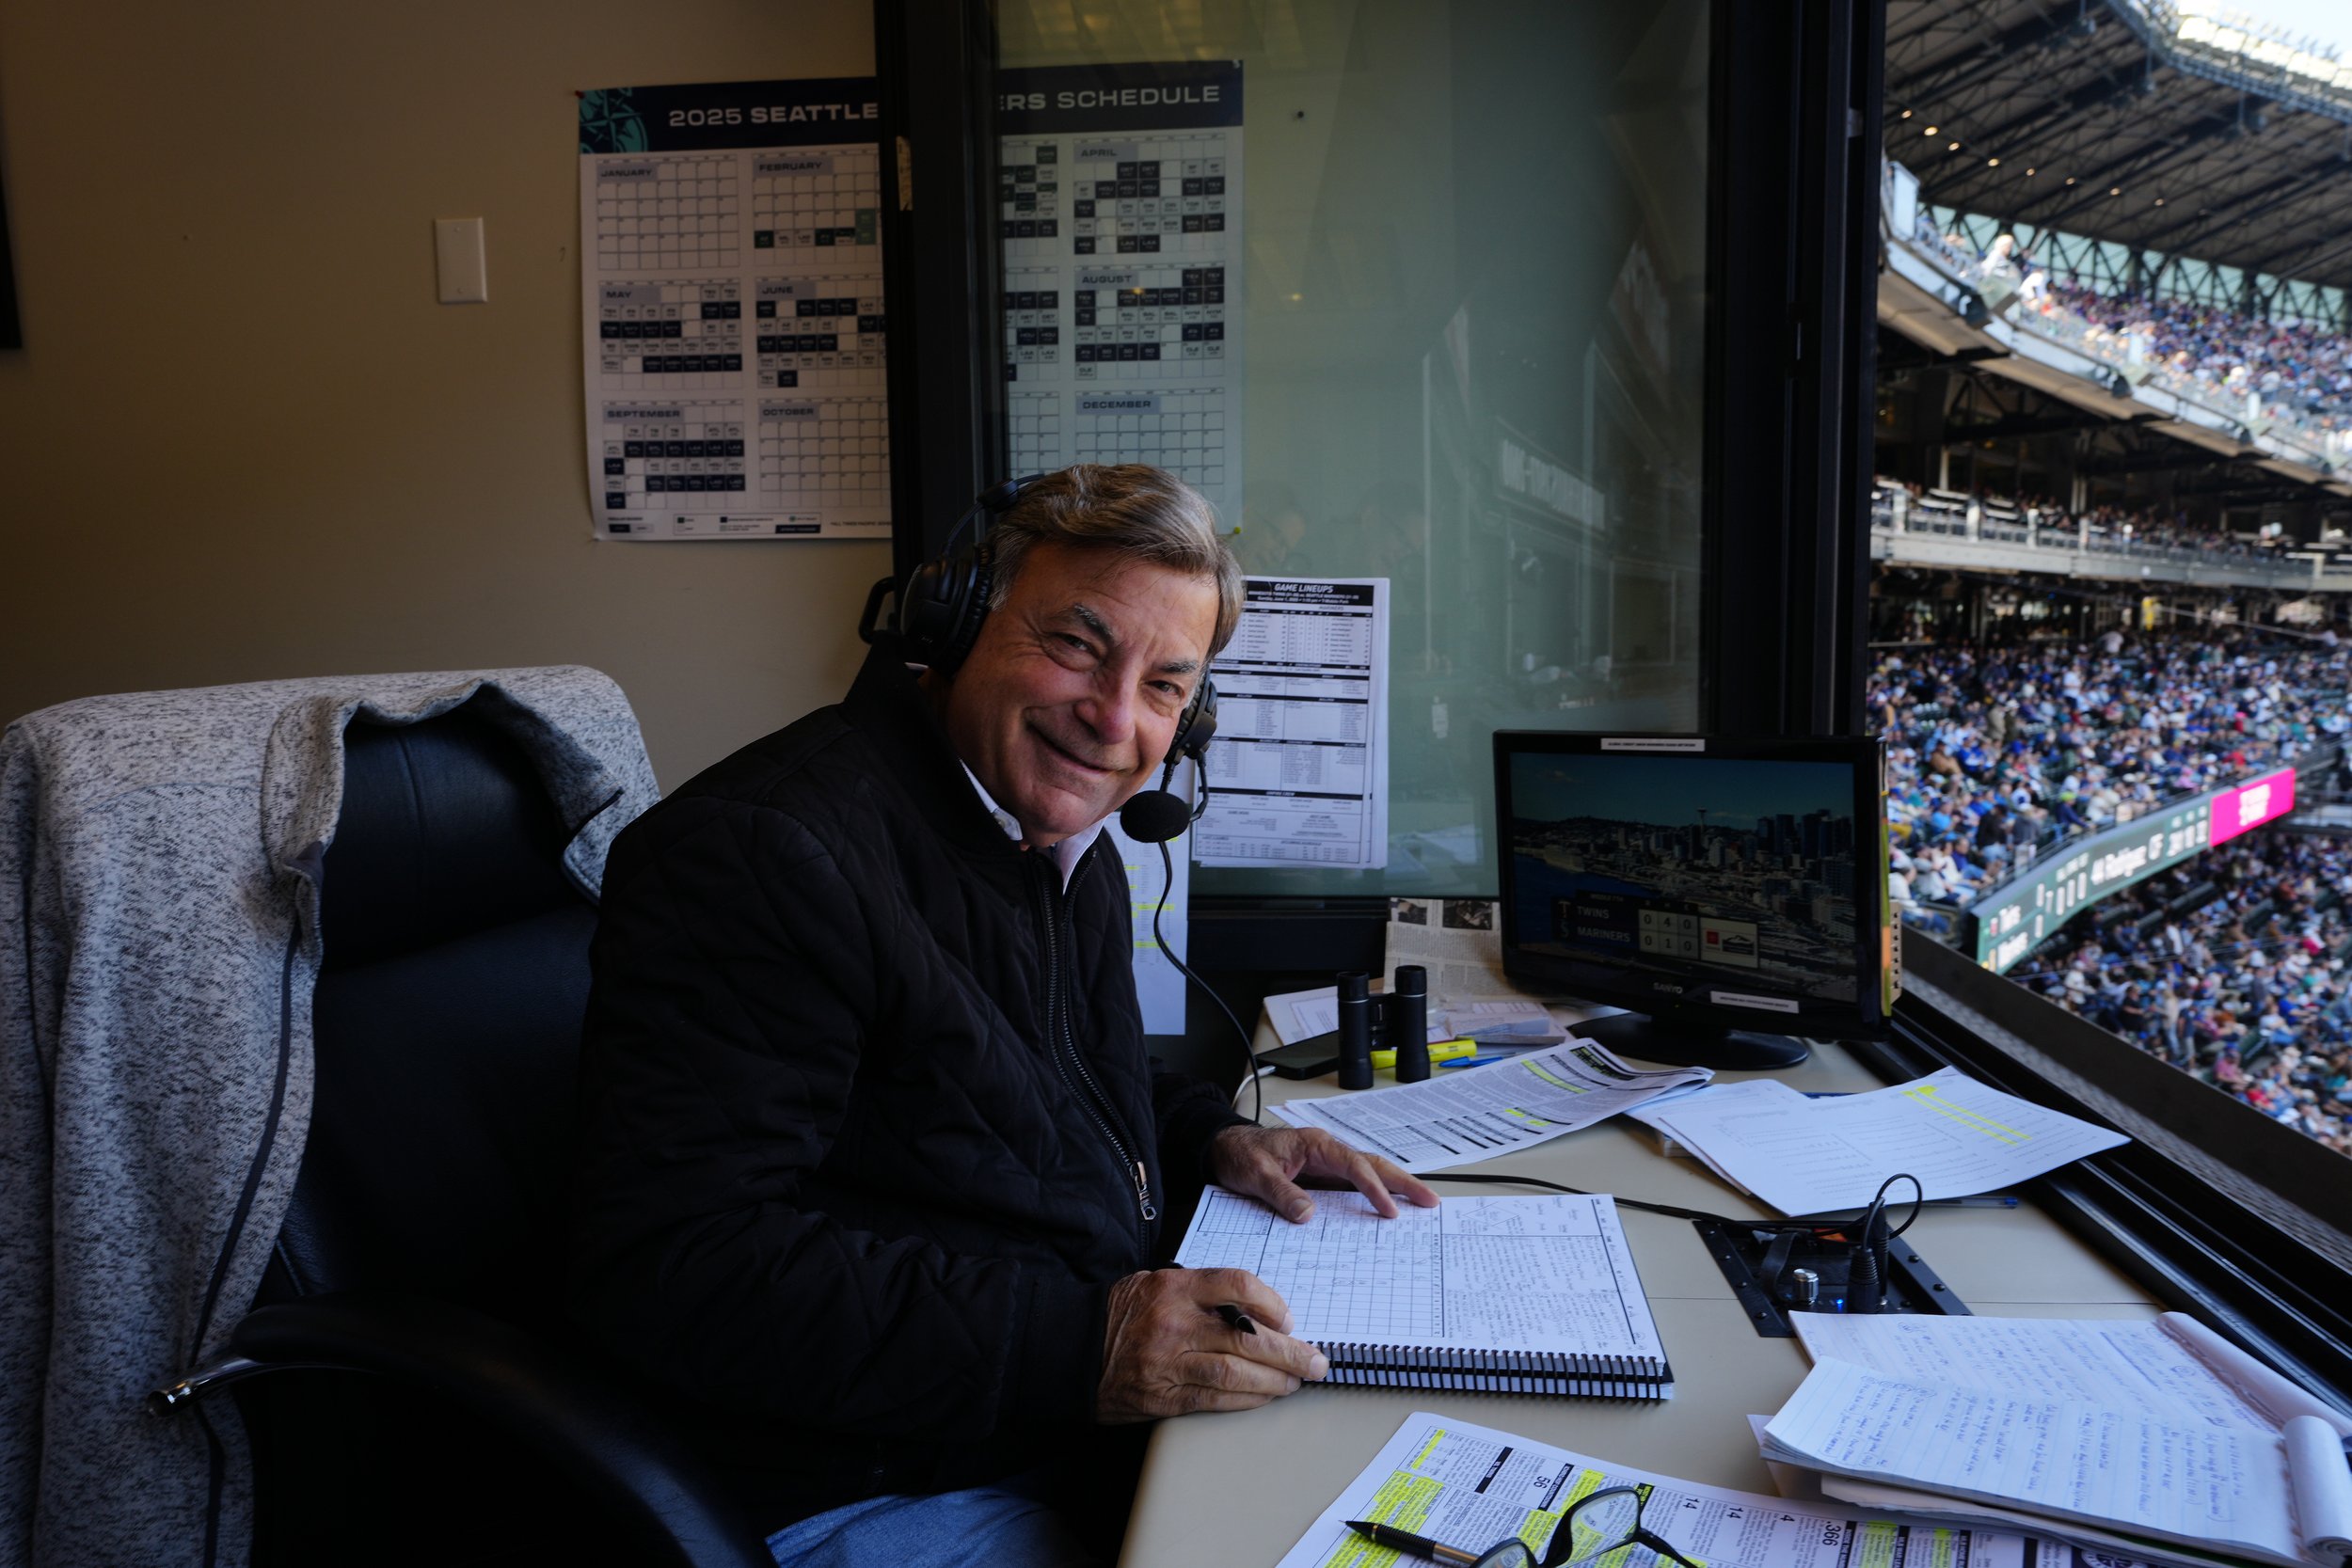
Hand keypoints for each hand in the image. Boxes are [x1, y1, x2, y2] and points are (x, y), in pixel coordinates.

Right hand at [1097, 1267, 1328, 1422]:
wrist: (1073, 1349)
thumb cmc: (1123, 1314)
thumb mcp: (1158, 1284)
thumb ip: (1204, 1293)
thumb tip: (1261, 1313)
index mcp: (1174, 1287)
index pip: (1236, 1285)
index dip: (1271, 1302)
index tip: (1289, 1318)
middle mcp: (1174, 1322)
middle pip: (1246, 1336)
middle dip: (1290, 1352)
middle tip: (1315, 1361)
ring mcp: (1168, 1362)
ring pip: (1235, 1373)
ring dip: (1275, 1381)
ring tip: (1295, 1382)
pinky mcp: (1164, 1395)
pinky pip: (1215, 1400)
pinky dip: (1247, 1401)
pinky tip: (1266, 1397)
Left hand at [1206, 1124, 1439, 1222]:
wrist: (1224, 1148)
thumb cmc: (1240, 1154)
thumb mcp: (1256, 1174)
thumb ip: (1281, 1193)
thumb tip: (1308, 1214)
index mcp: (1315, 1145)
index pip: (1353, 1166)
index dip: (1373, 1188)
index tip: (1389, 1211)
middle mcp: (1326, 1152)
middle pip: (1372, 1165)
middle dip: (1402, 1182)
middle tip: (1430, 1201)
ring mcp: (1326, 1164)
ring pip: (1367, 1173)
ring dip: (1394, 1187)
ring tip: (1421, 1204)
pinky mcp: (1321, 1177)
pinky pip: (1352, 1185)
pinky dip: (1373, 1194)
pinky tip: (1387, 1208)